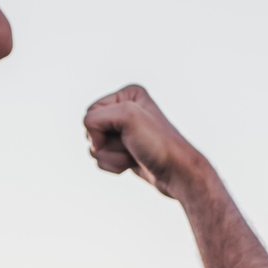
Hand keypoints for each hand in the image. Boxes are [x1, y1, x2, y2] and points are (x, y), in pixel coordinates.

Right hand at [84, 85, 202, 199]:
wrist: (177, 173)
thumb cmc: (158, 144)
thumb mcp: (127, 116)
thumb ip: (96, 118)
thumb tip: (91, 140)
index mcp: (128, 95)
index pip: (91, 113)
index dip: (100, 129)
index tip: (125, 134)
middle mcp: (125, 109)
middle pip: (90, 131)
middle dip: (106, 145)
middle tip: (131, 145)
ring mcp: (123, 131)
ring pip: (94, 148)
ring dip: (111, 157)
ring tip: (133, 155)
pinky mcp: (123, 149)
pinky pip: (101, 159)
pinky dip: (113, 165)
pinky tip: (131, 163)